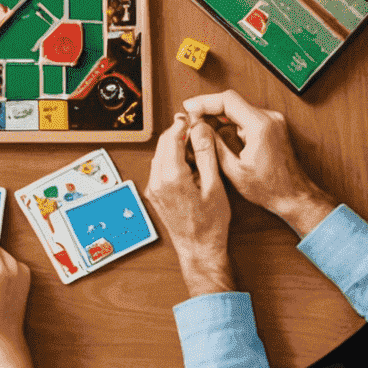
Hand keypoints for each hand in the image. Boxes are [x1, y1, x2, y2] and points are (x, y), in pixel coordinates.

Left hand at [145, 113, 234, 292]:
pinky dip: (171, 159)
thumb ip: (206, 155)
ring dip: (174, 146)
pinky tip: (187, 164)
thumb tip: (200, 130)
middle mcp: (156, 181)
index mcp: (172, 177)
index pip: (172, 138)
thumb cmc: (210, 224)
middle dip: (177, 133)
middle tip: (194, 128)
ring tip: (194, 148)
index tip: (191, 117)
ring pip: (160, 155)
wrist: (199, 250)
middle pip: (163, 144)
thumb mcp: (214, 186)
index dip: (182, 124)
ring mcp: (153, 188)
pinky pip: (159, 167)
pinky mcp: (153, 193)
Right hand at [181, 90, 334, 236]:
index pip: (227, 100)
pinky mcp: (272, 126)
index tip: (188, 107)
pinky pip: (246, 117)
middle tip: (192, 121)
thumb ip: (214, 145)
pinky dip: (231, 124)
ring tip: (203, 131)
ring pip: (237, 110)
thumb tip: (198, 127)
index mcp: (260, 125)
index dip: (204, 102)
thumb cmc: (270, 189)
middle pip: (232, 102)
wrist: (295, 197)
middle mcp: (269, 118)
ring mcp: (273, 120)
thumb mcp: (234, 170)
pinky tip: (220, 136)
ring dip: (220, 118)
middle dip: (209, 110)